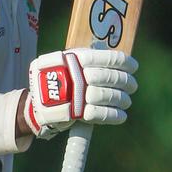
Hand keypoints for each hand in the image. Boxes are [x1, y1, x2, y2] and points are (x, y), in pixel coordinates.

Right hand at [23, 49, 137, 138]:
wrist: (37, 101)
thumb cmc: (57, 78)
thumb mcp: (66, 60)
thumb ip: (88, 59)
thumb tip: (118, 61)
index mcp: (78, 57)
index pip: (109, 58)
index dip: (125, 62)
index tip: (133, 66)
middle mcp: (79, 73)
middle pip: (112, 78)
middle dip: (126, 82)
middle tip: (132, 86)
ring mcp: (78, 93)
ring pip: (110, 95)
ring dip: (122, 99)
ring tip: (126, 101)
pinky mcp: (78, 112)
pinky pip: (103, 114)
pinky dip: (115, 115)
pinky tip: (121, 115)